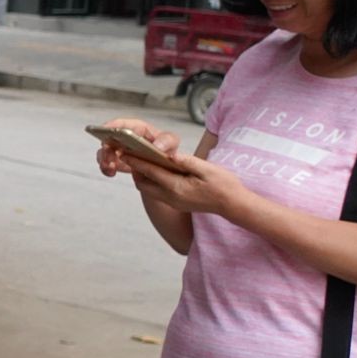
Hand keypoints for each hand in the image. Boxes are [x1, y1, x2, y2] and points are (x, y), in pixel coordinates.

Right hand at [94, 117, 182, 177]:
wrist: (165, 165)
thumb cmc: (166, 148)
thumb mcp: (171, 142)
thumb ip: (167, 141)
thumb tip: (157, 146)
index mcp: (137, 129)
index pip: (122, 124)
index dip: (112, 126)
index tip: (107, 131)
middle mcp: (125, 138)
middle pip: (109, 138)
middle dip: (107, 147)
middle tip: (110, 156)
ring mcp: (119, 150)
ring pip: (104, 152)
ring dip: (104, 159)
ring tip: (110, 168)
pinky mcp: (118, 162)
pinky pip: (107, 164)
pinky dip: (107, 169)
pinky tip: (112, 173)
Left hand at [129, 149, 244, 219]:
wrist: (232, 205)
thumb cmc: (224, 184)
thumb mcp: (208, 169)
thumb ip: (188, 162)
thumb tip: (170, 153)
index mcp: (177, 187)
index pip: (150, 172)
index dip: (136, 161)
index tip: (124, 152)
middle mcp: (170, 197)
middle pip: (143, 183)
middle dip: (135, 170)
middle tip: (132, 155)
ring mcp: (172, 202)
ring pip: (148, 190)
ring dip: (142, 177)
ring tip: (142, 162)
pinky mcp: (176, 204)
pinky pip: (156, 193)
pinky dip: (151, 182)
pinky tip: (156, 172)